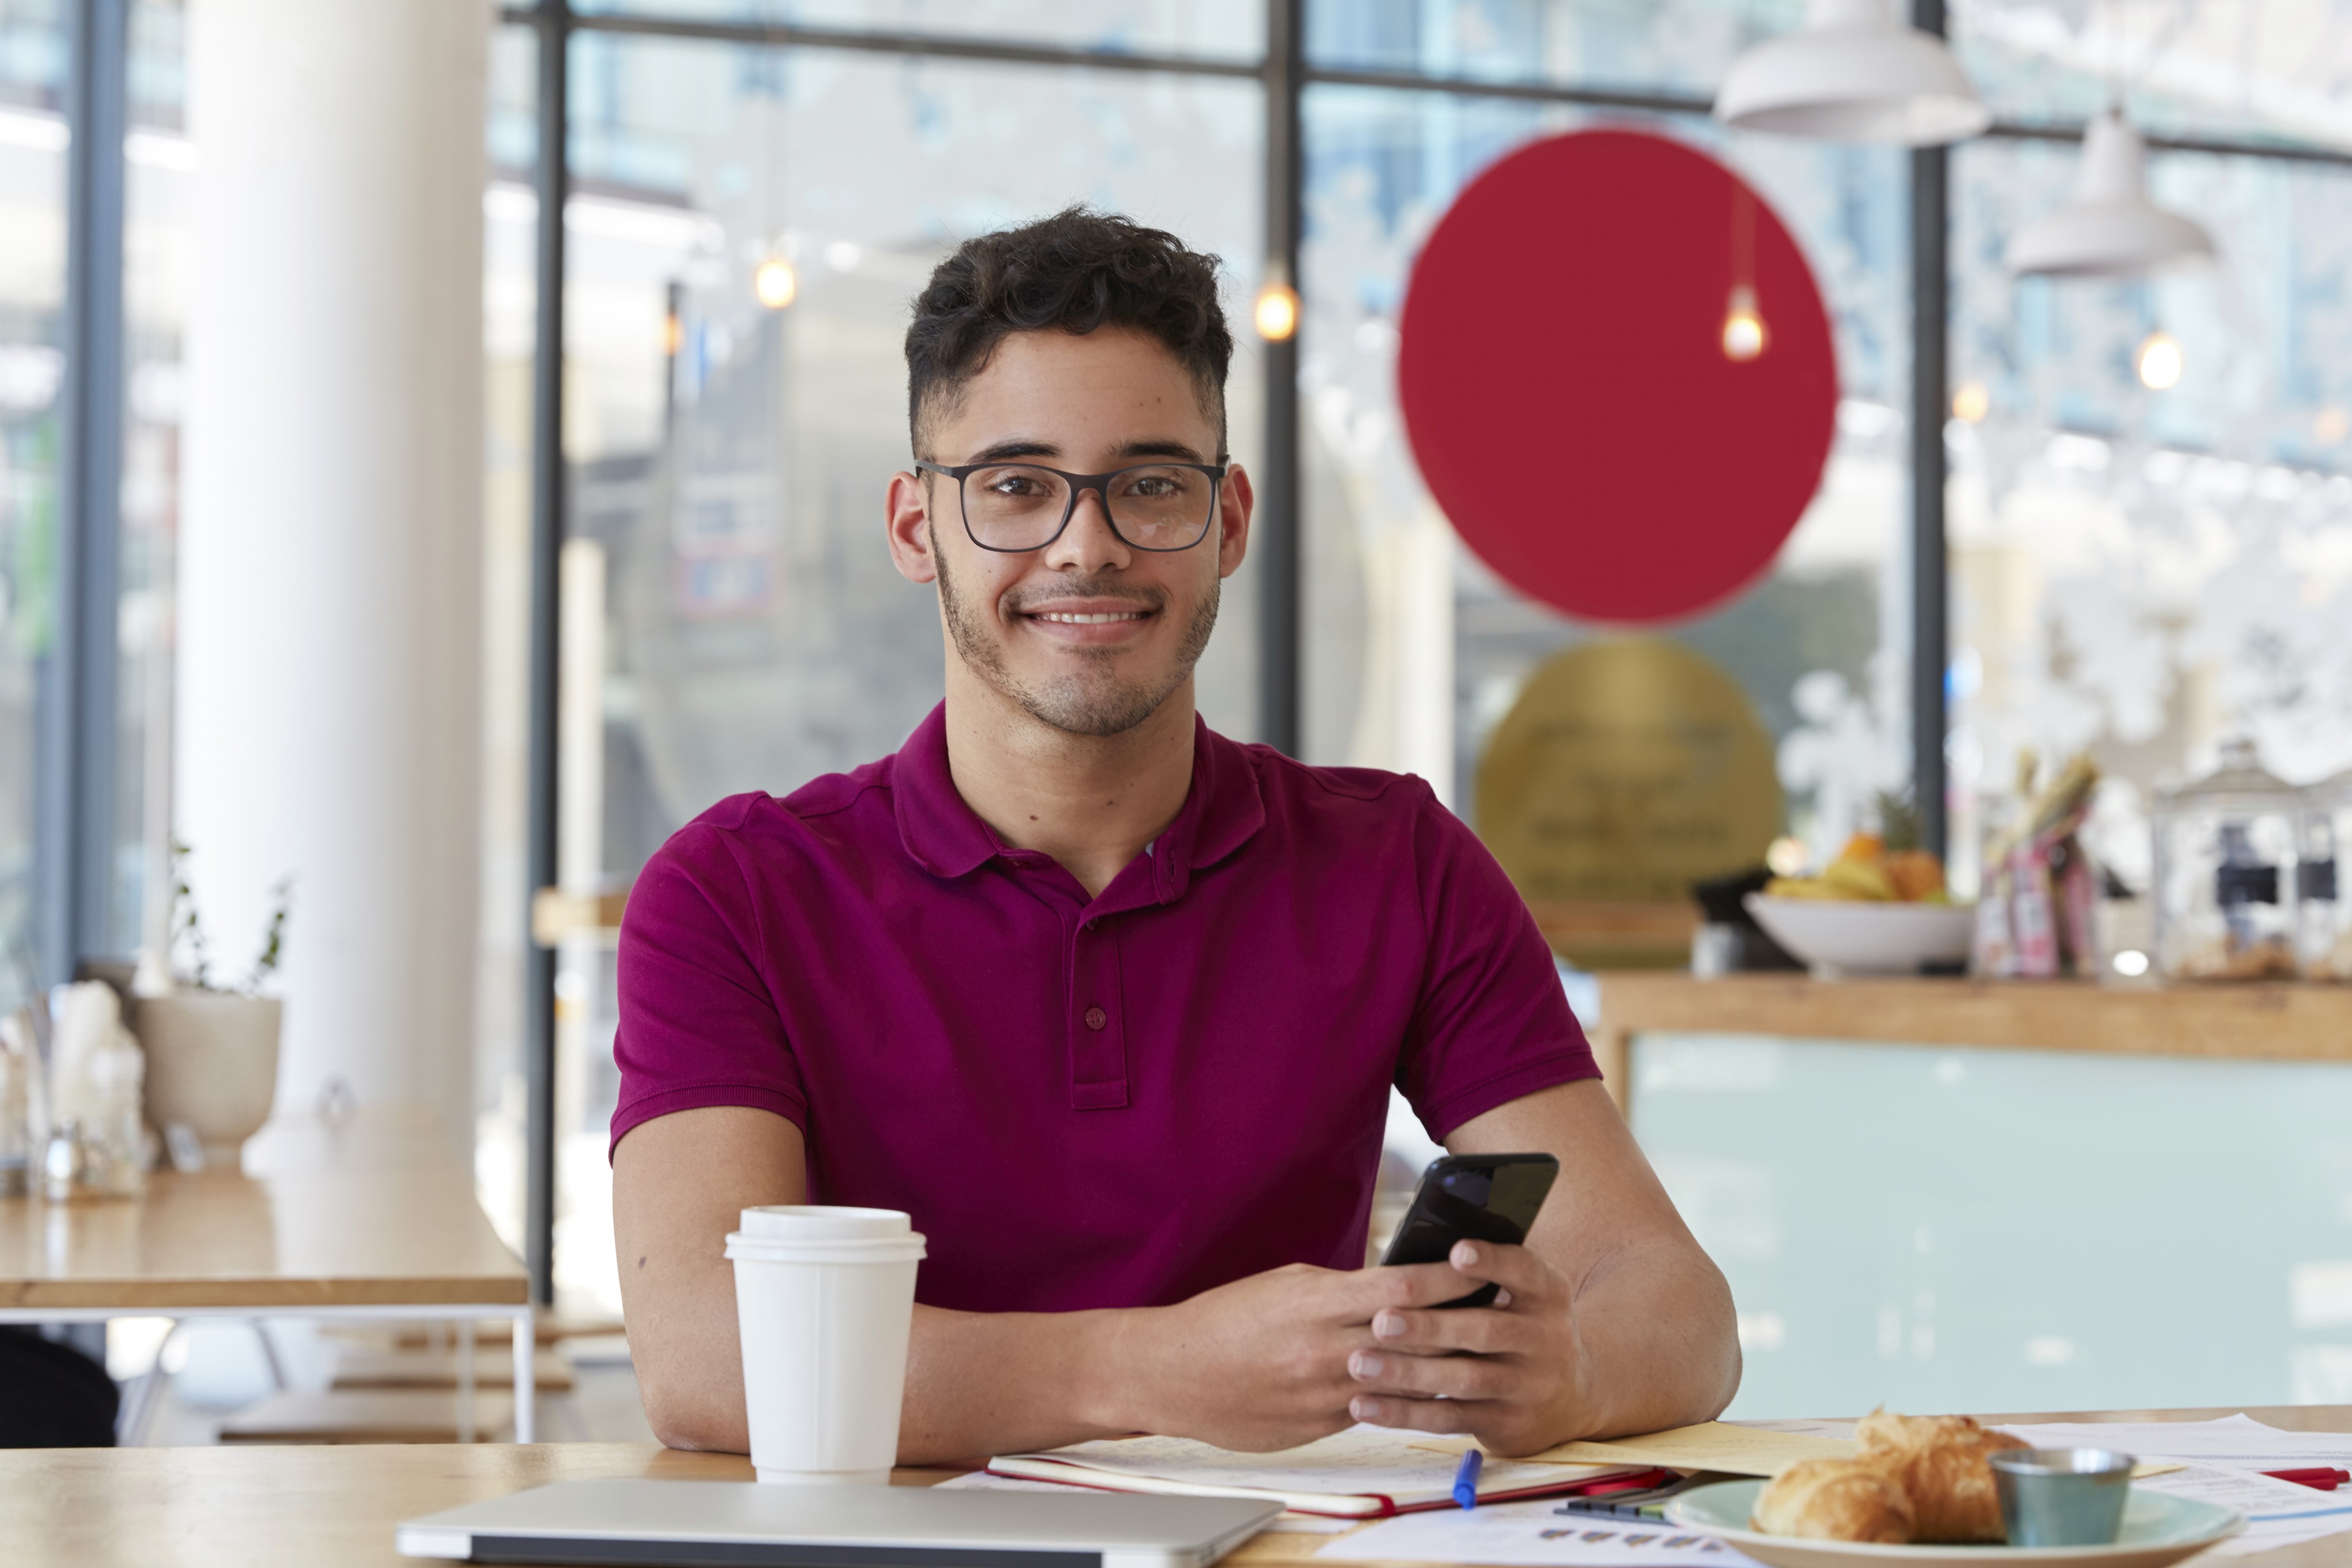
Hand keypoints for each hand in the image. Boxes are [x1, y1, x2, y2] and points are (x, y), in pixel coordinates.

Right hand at [1115, 1259, 1488, 1451]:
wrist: (1173, 1373)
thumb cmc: (1228, 1319)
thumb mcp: (1288, 1284)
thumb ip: (1342, 1288)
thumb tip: (1394, 1288)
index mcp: (1318, 1302)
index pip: (1402, 1288)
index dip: (1448, 1278)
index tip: (1480, 1266)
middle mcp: (1326, 1349)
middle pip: (1415, 1338)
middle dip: (1459, 1325)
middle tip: (1496, 1313)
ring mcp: (1323, 1393)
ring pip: (1403, 1383)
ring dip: (1440, 1369)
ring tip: (1475, 1354)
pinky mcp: (1318, 1427)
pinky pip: (1373, 1411)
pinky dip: (1401, 1398)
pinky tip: (1423, 1389)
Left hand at [1342, 1238, 1591, 1456]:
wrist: (1573, 1395)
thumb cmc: (1521, 1327)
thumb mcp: (1523, 1296)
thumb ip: (1484, 1278)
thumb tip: (1411, 1258)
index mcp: (1546, 1293)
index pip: (1523, 1270)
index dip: (1491, 1260)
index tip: (1455, 1251)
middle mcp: (1546, 1338)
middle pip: (1485, 1330)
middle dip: (1430, 1325)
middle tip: (1381, 1321)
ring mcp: (1529, 1385)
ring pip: (1465, 1379)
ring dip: (1409, 1373)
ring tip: (1359, 1363)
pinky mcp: (1507, 1424)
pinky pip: (1450, 1419)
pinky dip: (1405, 1412)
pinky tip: (1365, 1404)